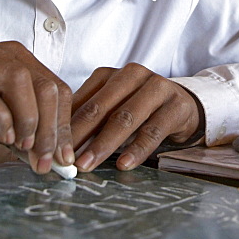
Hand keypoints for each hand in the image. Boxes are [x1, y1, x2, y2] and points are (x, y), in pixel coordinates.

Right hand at [0, 42, 73, 173]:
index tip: (65, 159)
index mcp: (19, 60)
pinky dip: (0, 117)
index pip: (57, 88)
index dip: (65, 125)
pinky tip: (4, 138)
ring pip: (20, 81)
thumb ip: (24, 137)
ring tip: (26, 148)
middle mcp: (2, 55)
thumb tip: (52, 161)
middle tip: (47, 161)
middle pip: (44, 85)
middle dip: (52, 129)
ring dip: (30, 120)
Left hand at [70, 63, 203, 171]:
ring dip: (104, 144)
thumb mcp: (112, 107)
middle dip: (81, 136)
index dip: (68, 126)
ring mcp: (157, 88)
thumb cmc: (140, 108)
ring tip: (88, 164)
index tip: (54, 148)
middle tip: (66, 159)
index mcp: (111, 74)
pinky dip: (136, 149)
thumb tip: (58, 141)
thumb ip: (89, 119)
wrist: (184, 105)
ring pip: (126, 118)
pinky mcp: (176, 105)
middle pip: (102, 108)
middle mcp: (133, 75)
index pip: (84, 101)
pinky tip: (124, 164)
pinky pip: (153, 130)